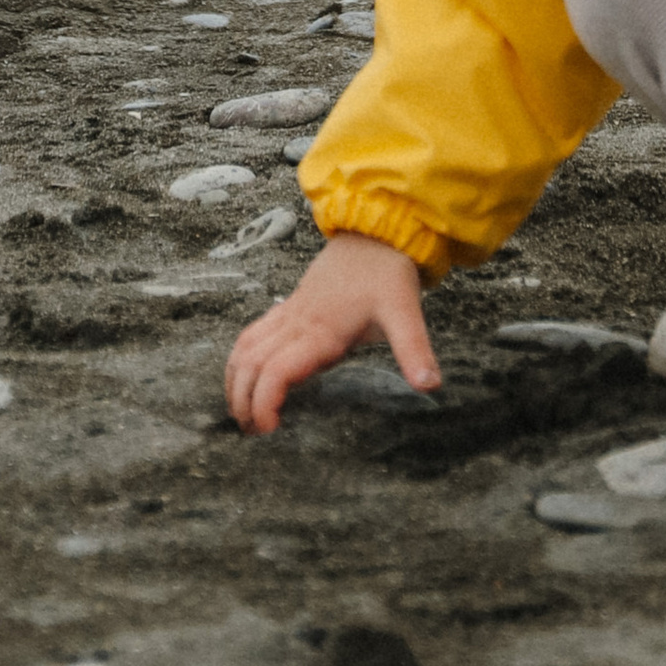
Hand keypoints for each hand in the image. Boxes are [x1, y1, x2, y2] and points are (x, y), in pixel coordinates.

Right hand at [225, 233, 438, 433]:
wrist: (374, 232)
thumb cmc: (386, 271)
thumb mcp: (405, 312)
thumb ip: (414, 349)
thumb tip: (429, 385)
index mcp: (321, 332)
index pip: (277, 371)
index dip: (264, 402)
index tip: (269, 429)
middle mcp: (298, 324)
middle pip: (250, 364)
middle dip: (243, 401)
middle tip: (251, 434)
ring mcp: (290, 314)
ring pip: (245, 347)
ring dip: (235, 381)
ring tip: (241, 414)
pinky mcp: (290, 307)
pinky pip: (253, 333)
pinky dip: (240, 359)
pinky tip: (244, 376)